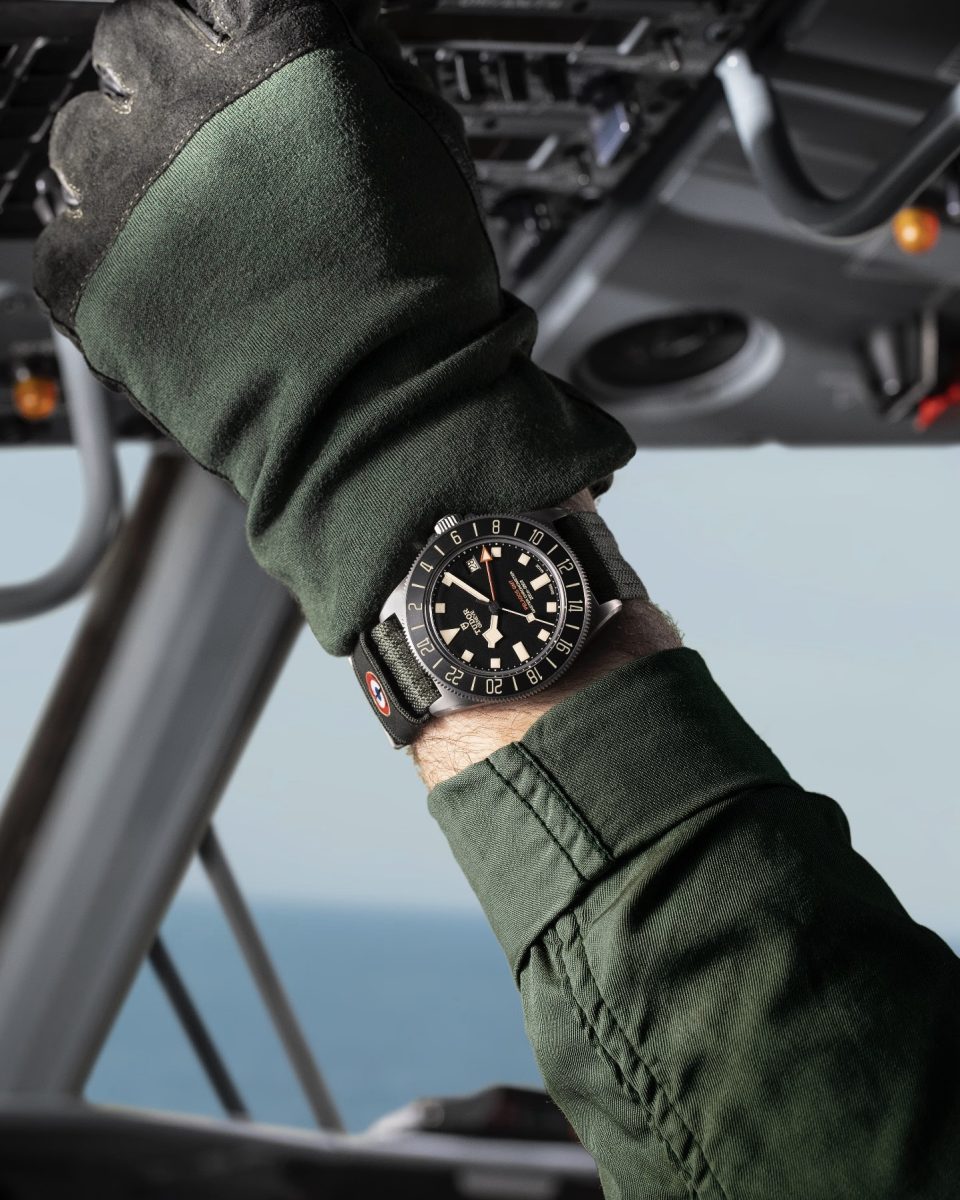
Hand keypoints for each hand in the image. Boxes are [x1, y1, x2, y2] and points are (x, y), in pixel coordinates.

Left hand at [33, 0, 633, 656]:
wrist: (383, 428)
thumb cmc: (421, 309)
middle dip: (170, 83)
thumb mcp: (429, 150)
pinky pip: (65, 231)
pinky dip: (106, 251)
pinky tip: (167, 280)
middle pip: (133, 41)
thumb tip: (332, 30)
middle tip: (209, 146)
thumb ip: (367, 68)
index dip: (236, 27)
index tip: (240, 59)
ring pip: (82, 133)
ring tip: (187, 226)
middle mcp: (191, 106)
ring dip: (126, 165)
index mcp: (281, 57)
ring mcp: (127, 193)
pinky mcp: (88, 277)